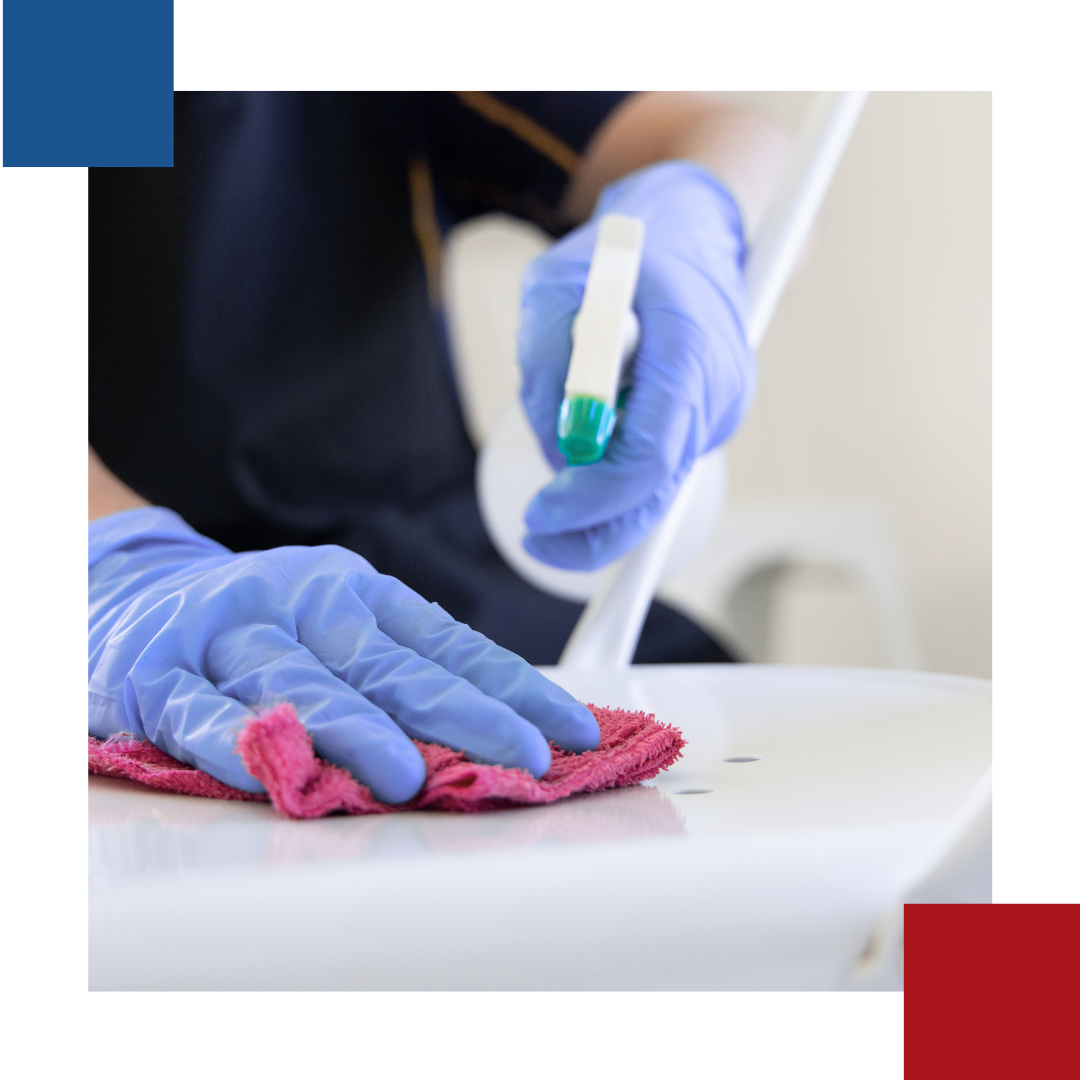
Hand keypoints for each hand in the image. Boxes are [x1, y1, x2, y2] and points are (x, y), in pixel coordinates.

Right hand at [89, 508, 599, 802]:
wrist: (127, 592)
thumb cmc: (258, 623)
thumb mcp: (336, 624)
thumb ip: (399, 673)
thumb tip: (496, 729)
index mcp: (355, 592)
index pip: (448, 643)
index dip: (512, 687)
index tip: (572, 729)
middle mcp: (301, 602)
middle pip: (390, 665)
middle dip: (464, 714)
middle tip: (522, 757)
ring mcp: (229, 633)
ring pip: (300, 684)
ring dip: (356, 729)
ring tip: (408, 775)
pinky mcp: (156, 672)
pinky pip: (198, 711)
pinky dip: (238, 742)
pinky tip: (277, 771)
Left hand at [517, 161, 754, 569]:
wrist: (690, 229)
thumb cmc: (621, 252)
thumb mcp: (554, 283)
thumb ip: (547, 361)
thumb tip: (558, 452)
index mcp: (688, 347)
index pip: (649, 455)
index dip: (593, 498)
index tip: (541, 514)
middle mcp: (719, 389)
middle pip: (658, 492)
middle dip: (594, 529)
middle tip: (536, 539)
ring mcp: (723, 410)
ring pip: (656, 486)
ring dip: (601, 498)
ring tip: (557, 462)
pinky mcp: (711, 421)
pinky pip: (660, 468)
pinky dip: (618, 476)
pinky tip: (592, 446)